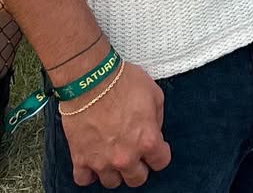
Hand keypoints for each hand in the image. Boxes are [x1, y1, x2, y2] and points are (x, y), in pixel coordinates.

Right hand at [61, 61, 171, 187]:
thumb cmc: (122, 82)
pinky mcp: (80, 159)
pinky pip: (84, 180)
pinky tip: (93, 161)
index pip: (161, 162)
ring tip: (114, 156)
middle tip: (135, 153)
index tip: (156, 148)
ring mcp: (102, 161)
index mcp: (147, 140)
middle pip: (137, 179)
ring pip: (112, 183)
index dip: (159, 153)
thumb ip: (157, 118)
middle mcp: (126, 156)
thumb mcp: (154, 93)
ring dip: (115, 171)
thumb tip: (153, 129)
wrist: (91, 80)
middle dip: (139, 167)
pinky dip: (89, 174)